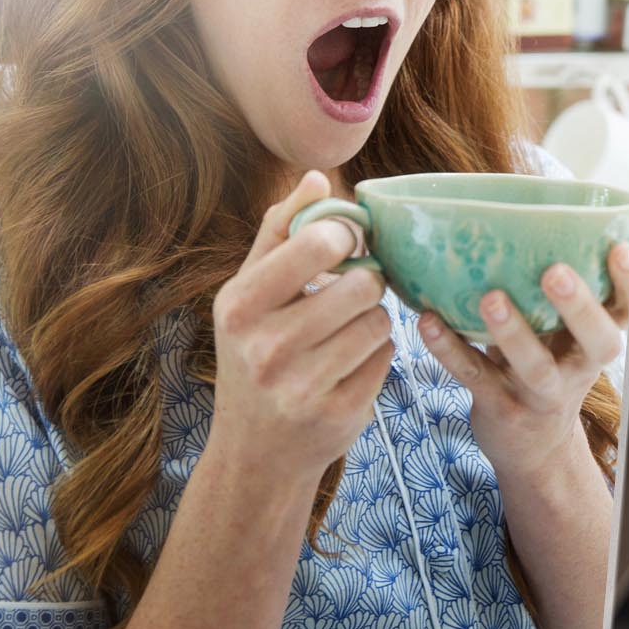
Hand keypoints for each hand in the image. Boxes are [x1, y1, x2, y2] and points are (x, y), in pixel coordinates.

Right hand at [209, 170, 394, 485]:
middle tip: (351, 295)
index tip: (347, 245)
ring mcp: (302, 386)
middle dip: (367, 284)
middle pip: (364, 284)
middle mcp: (265, 348)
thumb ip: (281, 232)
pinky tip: (350, 367)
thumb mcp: (249, 295)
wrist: (256, 451)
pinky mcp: (339, 414)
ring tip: (346, 333)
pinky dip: (378, 356)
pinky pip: (388, 358)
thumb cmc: (255, 355)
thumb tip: (317, 177)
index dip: (348, 237)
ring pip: (381, 321)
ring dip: (374, 322)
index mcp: (240, 306)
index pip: (318, 242)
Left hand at [414, 242, 628, 481]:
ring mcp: (541, 393)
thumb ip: (558, 297)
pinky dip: (450, 350)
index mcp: (596, 344)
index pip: (625, 311)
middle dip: (578, 306)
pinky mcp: (501, 408)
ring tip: (491, 299)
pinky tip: (429, 322)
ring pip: (534, 366)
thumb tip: (536, 219)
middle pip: (595, 341)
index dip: (628, 281)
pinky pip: (476, 376)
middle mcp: (578, 369)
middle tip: (555, 272)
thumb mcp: (566, 340)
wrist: (534, 450)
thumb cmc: (548, 370)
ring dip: (513, 332)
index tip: (618, 248)